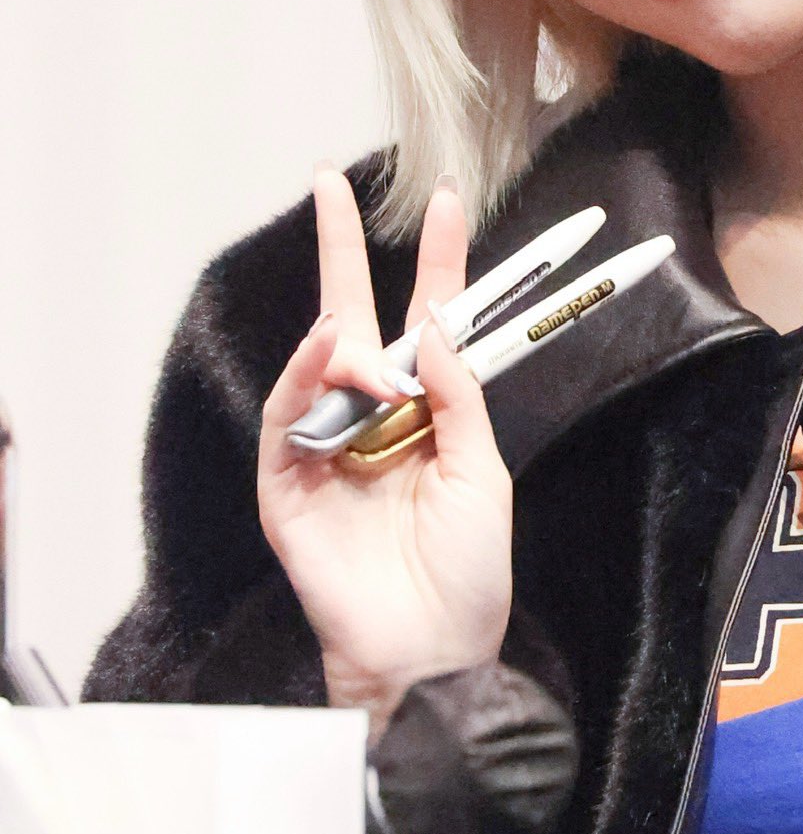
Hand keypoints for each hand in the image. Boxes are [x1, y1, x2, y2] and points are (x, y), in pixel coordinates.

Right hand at [258, 167, 512, 730]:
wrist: (432, 650)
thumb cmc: (468, 572)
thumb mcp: (483, 472)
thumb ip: (459, 399)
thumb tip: (441, 327)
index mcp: (430, 411)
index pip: (430, 320)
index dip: (438, 262)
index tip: (447, 200)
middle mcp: (376, 417)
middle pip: (354, 319)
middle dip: (341, 251)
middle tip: (331, 183)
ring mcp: (328, 447)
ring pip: (321, 362)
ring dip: (344, 342)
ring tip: (363, 346)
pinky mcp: (290, 485)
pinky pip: (288, 418)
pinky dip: (304, 379)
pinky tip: (324, 351)